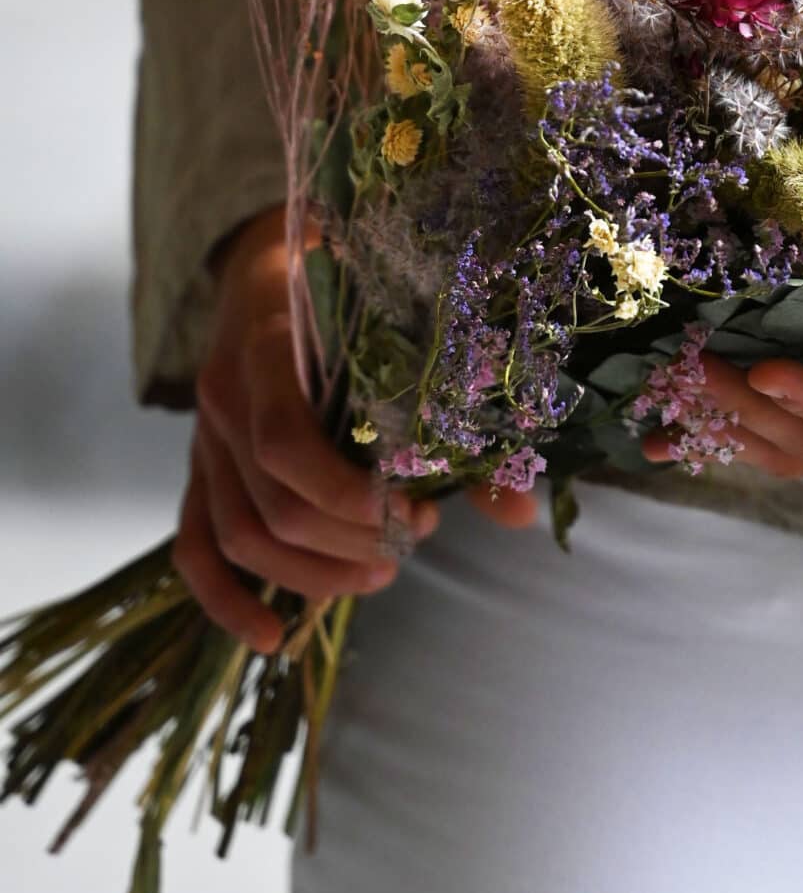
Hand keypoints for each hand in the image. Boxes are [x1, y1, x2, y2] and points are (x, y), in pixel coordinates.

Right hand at [173, 207, 440, 652]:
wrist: (267, 256)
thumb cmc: (350, 286)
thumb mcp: (403, 323)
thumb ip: (457, 416)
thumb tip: (520, 514)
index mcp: (270, 346)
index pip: (286, 446)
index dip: (346, 499)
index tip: (412, 514)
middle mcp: (225, 396)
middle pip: (271, 506)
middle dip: (346, 541)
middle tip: (410, 543)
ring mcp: (203, 437)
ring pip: (237, 535)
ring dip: (308, 574)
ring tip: (377, 573)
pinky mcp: (198, 468)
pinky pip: (193, 545)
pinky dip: (225, 600)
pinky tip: (269, 636)